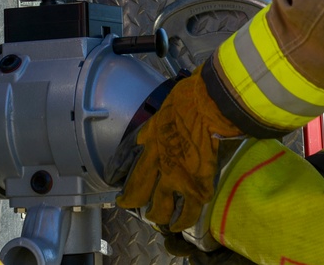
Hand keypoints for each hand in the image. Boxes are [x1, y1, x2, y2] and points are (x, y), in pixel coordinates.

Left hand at [111, 67, 241, 230]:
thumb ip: (162, 123)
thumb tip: (167, 124)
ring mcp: (175, 178)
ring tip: (159, 218)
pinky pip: (187, 213)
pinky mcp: (196, 188)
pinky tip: (179, 225)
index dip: (116, 171)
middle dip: (131, 201)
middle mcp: (157, 163)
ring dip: (157, 215)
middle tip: (129, 204)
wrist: (211, 105)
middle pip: (136, 191)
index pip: (124, 160)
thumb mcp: (166, 107)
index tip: (112, 178)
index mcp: (148, 140)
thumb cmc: (193, 98)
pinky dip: (182, 221)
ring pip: (159, 209)